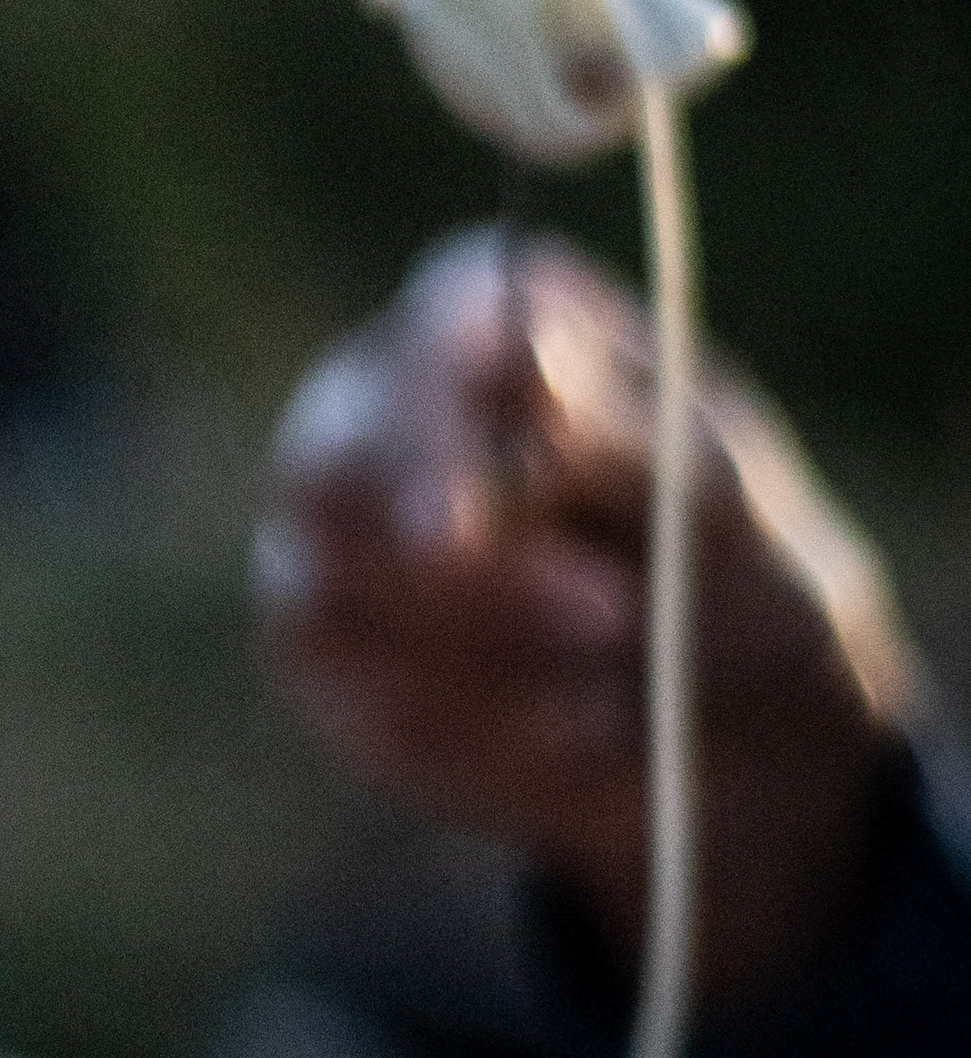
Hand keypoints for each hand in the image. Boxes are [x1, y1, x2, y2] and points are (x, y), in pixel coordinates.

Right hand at [256, 229, 917, 1005]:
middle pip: (337, 475)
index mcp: (492, 321)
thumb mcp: (719, 512)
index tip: (466, 524)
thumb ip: (624, 439)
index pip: (435, 332)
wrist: (723, 710)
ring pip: (335, 604)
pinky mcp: (324, 650)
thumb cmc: (733, 567)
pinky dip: (490, 736)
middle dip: (475, 575)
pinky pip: (365, 708)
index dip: (438, 420)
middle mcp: (380, 409)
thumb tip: (526, 365)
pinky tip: (580, 727)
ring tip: (622, 685)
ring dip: (500, 664)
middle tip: (615, 620)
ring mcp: (332, 533)